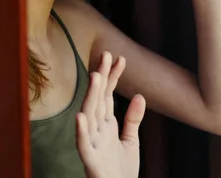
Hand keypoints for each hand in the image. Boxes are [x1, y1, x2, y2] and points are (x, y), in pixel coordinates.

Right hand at [76, 52, 145, 177]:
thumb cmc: (121, 171)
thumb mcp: (131, 141)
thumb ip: (132, 119)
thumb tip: (139, 95)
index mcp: (106, 125)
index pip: (107, 95)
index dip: (112, 77)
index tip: (120, 58)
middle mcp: (96, 131)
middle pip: (97, 99)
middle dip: (101, 78)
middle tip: (106, 55)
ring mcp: (93, 145)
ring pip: (90, 116)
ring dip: (91, 96)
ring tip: (95, 76)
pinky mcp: (92, 162)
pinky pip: (84, 146)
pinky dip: (81, 132)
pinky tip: (81, 117)